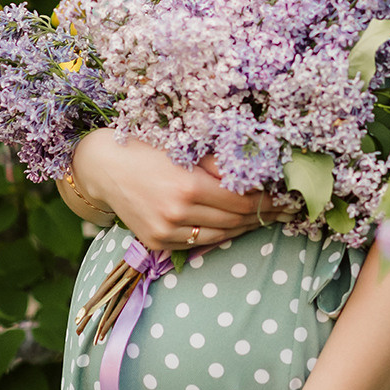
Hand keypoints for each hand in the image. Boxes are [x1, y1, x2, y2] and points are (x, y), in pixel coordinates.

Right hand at [70, 131, 288, 251]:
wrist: (104, 166)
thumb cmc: (148, 147)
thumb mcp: (186, 146)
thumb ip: (220, 163)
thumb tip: (256, 173)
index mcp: (188, 185)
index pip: (240, 201)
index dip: (266, 201)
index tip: (284, 198)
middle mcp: (178, 213)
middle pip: (234, 221)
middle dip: (262, 216)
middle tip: (284, 211)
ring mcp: (166, 231)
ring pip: (219, 236)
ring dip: (244, 229)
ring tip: (264, 219)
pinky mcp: (156, 242)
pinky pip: (197, 243)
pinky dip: (220, 236)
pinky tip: (234, 227)